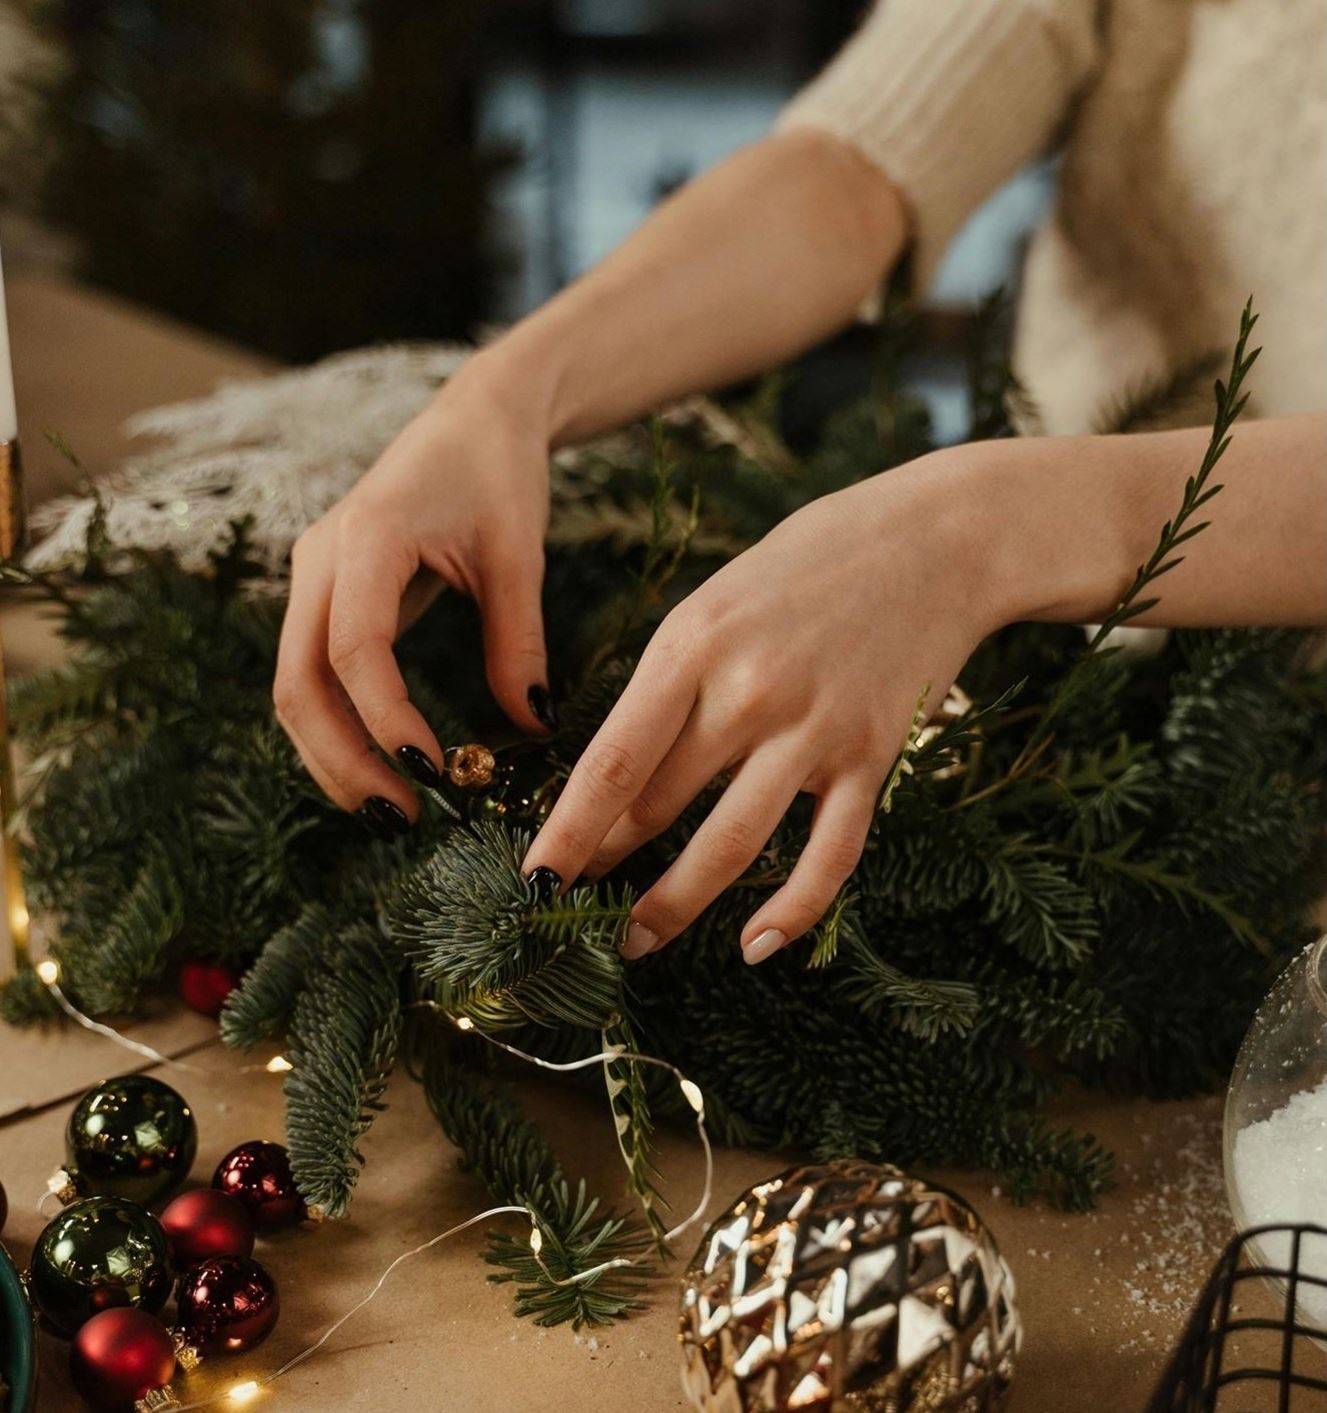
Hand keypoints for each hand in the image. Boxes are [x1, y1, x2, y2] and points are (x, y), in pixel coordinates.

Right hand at [274, 365, 556, 834]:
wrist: (474, 418)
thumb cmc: (499, 474)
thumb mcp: (519, 556)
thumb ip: (519, 643)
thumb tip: (526, 727)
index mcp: (366, 538)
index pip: (355, 650)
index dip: (386, 721)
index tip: (437, 775)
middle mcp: (320, 560)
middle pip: (298, 683)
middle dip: (342, 761)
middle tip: (402, 820)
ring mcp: (312, 577)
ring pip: (293, 688)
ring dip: (332, 757)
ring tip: (392, 811)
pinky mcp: (323, 595)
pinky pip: (311, 675)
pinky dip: (337, 728)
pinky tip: (379, 767)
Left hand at [522, 449, 1002, 963]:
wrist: (936, 541)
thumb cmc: (809, 564)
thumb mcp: (716, 600)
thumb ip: (671, 681)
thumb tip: (622, 772)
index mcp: (695, 644)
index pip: (612, 761)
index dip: (567, 832)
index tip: (533, 879)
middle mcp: (750, 692)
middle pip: (659, 806)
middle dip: (607, 864)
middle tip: (574, 903)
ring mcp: (816, 730)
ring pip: (730, 845)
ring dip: (675, 905)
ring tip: (638, 941)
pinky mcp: (874, 757)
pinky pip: (828, 855)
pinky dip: (791, 910)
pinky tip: (754, 945)